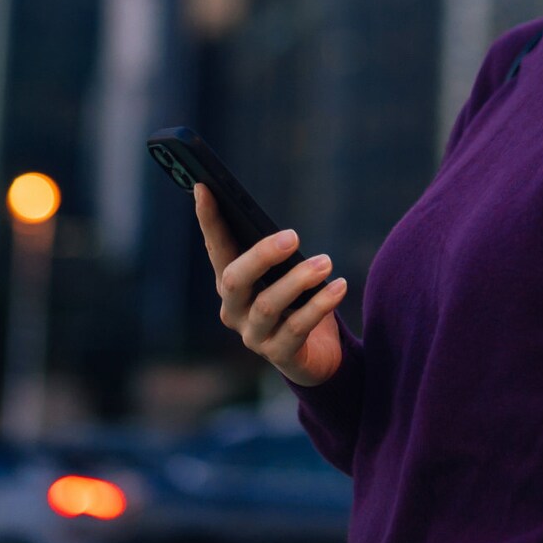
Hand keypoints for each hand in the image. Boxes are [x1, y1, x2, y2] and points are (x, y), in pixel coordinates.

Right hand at [194, 183, 350, 386]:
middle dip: (261, 255)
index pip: (216, 248)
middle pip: (235, 280)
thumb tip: (284, 232)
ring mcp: (254, 336)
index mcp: (232, 284)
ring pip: (267, 304)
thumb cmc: (298, 303)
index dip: (208, 219)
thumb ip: (278, 255)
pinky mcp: (280, 355)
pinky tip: (339, 286)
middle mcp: (234, 310)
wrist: (316, 356)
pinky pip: (297, 327)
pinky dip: (320, 304)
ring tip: (325, 262)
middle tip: (293, 236)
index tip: (203, 186)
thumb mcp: (285, 274)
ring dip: (298, 280)